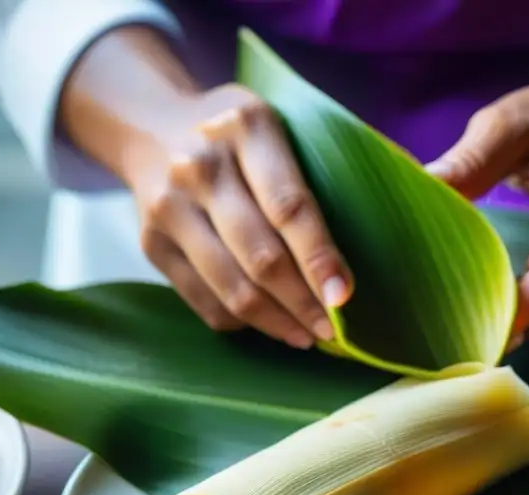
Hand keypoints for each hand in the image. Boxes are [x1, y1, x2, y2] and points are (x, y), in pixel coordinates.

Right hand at [126, 84, 352, 347]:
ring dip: (276, 323)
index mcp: (247, 127)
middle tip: (332, 331)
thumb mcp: (279, 125)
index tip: (344, 298)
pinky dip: (241, 321)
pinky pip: (203, 301)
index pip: (290, 207)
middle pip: (260, 255)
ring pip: (231, 286)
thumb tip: (378, 233)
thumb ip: (319, 169)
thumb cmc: (239, 136)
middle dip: (303, 303)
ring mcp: (168, 206)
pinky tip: (269, 323)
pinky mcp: (150, 243)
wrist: (149, 126)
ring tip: (306, 336)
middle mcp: (200, 165)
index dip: (320, 258)